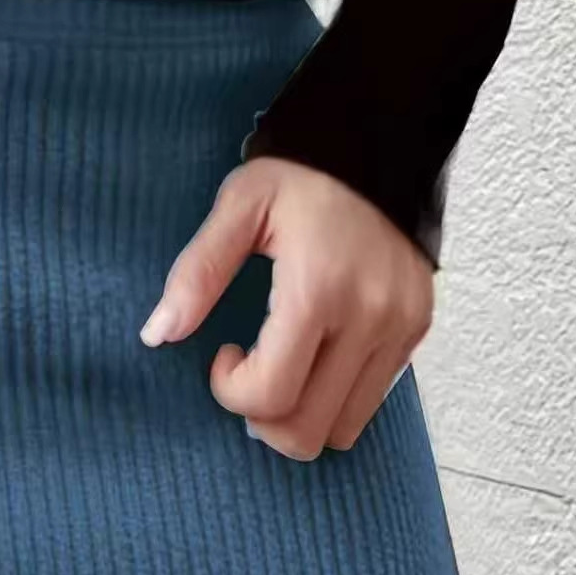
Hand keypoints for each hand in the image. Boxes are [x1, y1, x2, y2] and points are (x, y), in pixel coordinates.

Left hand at [139, 156, 434, 459]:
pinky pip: (371, 402)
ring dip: (302, 415)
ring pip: (344, 429)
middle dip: (263, 419)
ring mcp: (400, 329)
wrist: (381, 143)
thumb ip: (197, 273)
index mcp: (319, 289)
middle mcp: (370, 319)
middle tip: (249, 374)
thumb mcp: (239, 207)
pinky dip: (334, 397)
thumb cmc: (302, 175)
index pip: (271, 396)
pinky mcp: (417, 331)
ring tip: (284, 366)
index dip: (231, 392)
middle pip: (308, 431)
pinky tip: (315, 354)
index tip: (224, 353)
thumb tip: (158, 334)